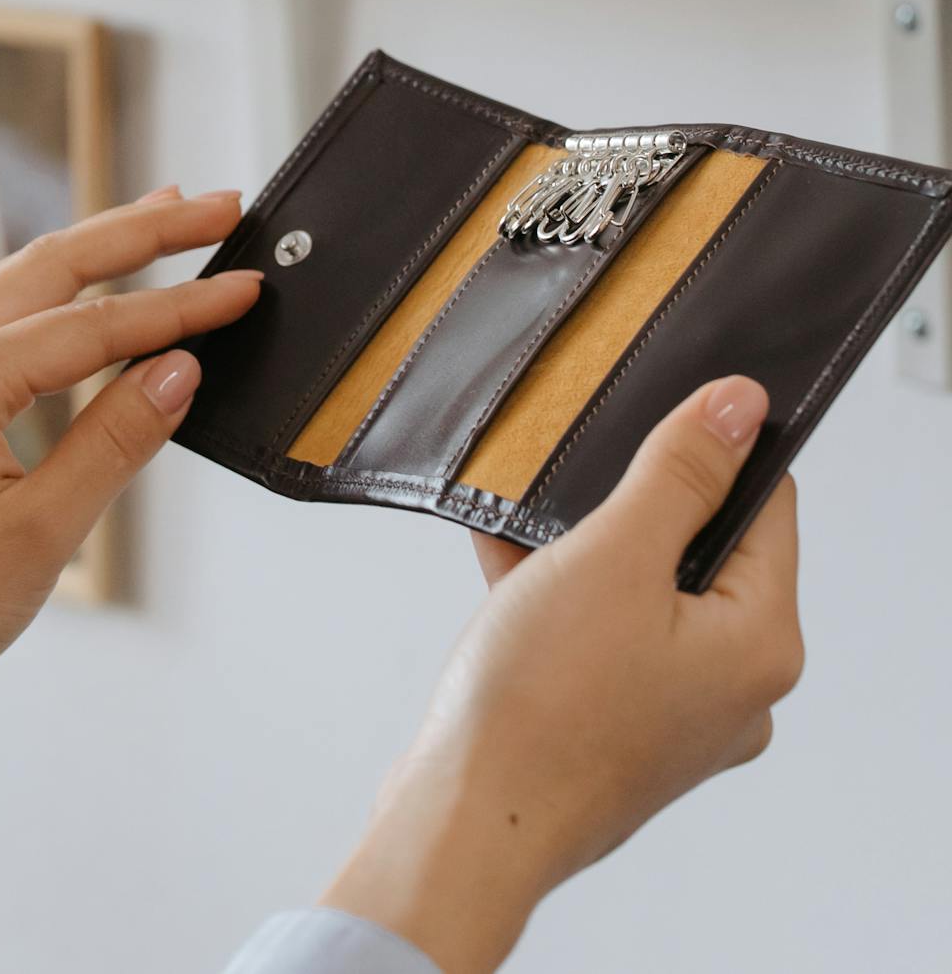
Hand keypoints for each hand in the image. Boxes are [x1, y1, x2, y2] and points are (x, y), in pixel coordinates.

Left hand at [0, 187, 261, 734]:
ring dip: (96, 252)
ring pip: (19, 286)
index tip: (247, 285)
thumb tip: (180, 371)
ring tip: (165, 219)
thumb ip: (114, 442)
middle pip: (51, 265)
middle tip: (219, 205)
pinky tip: (89, 297)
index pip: (95, 325)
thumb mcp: (37, 535)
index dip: (181, 307)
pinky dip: (54, 299)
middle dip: (140, 230)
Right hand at [322, 376, 803, 973]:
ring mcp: (673, 718)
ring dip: (584, 555)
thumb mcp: (610, 558)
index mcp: (761, 644)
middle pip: (701, 554)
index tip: (654, 421)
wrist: (464, 823)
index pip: (767, 510)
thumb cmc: (537, 709)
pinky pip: (599, 642)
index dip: (711, 452)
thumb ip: (678, 475)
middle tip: (574, 485)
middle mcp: (733, 688)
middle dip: (630, 509)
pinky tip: (501, 571)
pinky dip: (557, 603)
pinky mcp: (614, 733)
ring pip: (641, 598)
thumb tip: (737, 407)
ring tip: (523, 533)